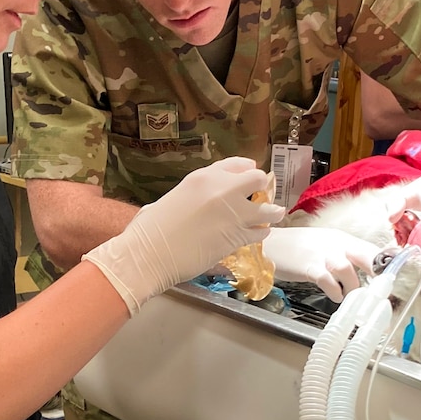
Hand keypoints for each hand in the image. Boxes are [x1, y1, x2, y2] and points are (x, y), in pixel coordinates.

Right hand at [83, 157, 285, 314]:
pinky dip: (261, 233)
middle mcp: (222, 190)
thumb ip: (190, 196)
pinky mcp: (238, 237)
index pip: (235, 165)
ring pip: (268, 209)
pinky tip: (259, 234)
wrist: (149, 254)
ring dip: (270, 212)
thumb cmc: (148, 229)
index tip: (251, 173)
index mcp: (203, 177)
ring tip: (272, 215)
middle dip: (261, 187)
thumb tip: (193, 204)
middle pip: (257, 179)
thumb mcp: (171, 198)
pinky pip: (260, 232)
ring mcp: (234, 214)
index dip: (246, 169)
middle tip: (260, 196)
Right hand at [262, 227, 380, 301]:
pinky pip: (327, 281)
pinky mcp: (309, 266)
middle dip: (379, 270)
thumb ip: (346, 256)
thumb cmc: (298, 248)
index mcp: (343, 238)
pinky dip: (335, 291)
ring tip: (352, 298)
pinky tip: (335, 296)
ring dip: (353, 287)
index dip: (387, 262)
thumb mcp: (326, 246)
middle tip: (386, 288)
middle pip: (366, 254)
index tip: (399, 276)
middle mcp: (336, 244)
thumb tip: (367, 272)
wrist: (270, 245)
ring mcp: (322, 254)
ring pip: (347, 270)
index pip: (372, 248)